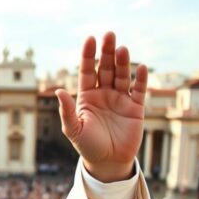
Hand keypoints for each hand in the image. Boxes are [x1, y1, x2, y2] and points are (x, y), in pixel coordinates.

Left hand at [56, 32, 145, 181]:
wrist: (107, 163)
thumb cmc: (87, 146)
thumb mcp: (73, 129)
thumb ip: (66, 111)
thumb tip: (58, 91)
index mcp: (87, 97)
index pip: (87, 71)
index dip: (88, 55)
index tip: (90, 39)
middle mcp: (103, 94)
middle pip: (105, 68)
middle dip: (107, 52)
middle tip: (109, 35)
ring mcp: (120, 99)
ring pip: (121, 76)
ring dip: (122, 62)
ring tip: (122, 48)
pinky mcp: (136, 108)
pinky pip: (139, 90)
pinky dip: (140, 79)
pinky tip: (140, 67)